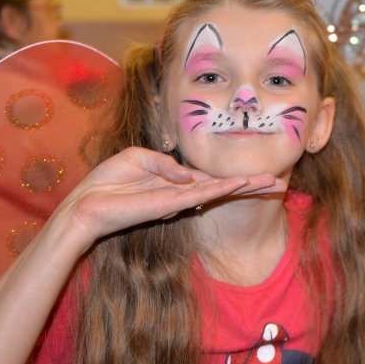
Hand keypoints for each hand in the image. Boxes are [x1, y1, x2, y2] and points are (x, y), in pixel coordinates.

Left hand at [49, 147, 287, 250]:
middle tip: (279, 183)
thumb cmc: (108, 182)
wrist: (86, 205)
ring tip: (270, 183)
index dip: (232, 178)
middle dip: (250, 186)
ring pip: (219, 191)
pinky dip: (221, 188)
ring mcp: (178, 200)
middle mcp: (181, 193)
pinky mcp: (169, 204)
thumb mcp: (138, 158)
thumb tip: (187, 174)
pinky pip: (200, 194)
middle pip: (223, 188)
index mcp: (175, 183)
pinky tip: (239, 183)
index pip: (210, 180)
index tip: (256, 176)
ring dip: (244, 187)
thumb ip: (165, 162)